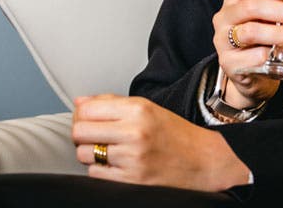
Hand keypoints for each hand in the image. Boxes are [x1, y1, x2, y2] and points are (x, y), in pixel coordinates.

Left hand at [72, 95, 250, 190]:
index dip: (81, 114)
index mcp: (138, 109)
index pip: (87, 109)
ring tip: (107, 150)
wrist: (202, 161)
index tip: (87, 118)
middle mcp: (134, 132)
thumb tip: (79, 103)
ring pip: (84, 154)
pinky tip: (115, 164)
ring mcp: (132, 158)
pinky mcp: (131, 180)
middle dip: (82, 134)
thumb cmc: (175, 134)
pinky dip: (100, 169)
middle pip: (80, 131)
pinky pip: (95, 174)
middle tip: (93, 136)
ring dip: (91, 153)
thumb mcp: (147, 108)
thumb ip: (111, 103)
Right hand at [211, 0, 282, 106]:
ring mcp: (222, 40)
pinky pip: (252, 57)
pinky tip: (279, 56)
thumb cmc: (263, 43)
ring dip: (280, 34)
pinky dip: (270, 55)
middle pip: (252, 6)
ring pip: (251, 32)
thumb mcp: (273, 19)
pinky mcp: (228, 63)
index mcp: (234, 0)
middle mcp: (224, 17)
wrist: (253, 76)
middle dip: (282, 11)